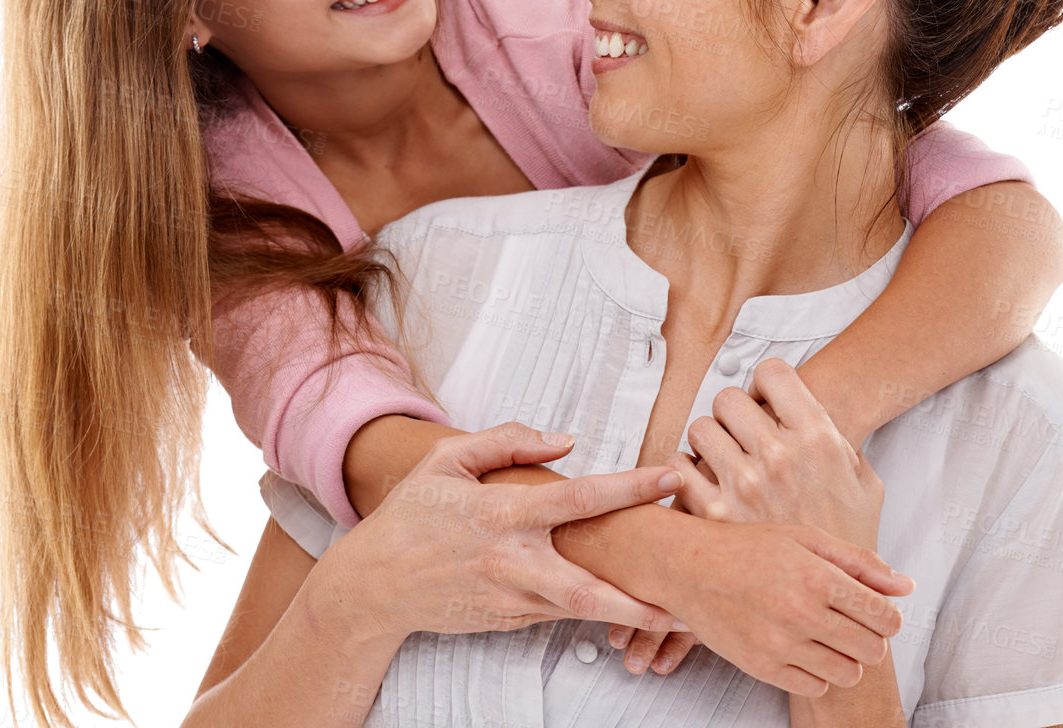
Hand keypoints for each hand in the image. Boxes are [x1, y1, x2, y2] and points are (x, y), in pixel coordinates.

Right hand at [339, 421, 688, 640]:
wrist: (372, 584)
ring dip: (629, 615)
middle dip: (643, 598)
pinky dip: (593, 615)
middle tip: (689, 599)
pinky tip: (625, 611)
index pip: (579, 499)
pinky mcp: (505, 622)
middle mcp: (511, 562)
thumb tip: (564, 440)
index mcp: (502, 513)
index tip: (669, 478)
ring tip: (677, 616)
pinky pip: (557, 617)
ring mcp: (508, 598)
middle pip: (589, 588)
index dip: (629, 489)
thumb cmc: (411, 517)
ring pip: (580, 612)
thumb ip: (508, 442)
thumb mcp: (448, 460)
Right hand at [623, 517, 911, 697]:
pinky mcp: (762, 667)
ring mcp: (781, 644)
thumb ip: (859, 562)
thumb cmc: (746, 548)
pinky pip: (815, 687)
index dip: (889, 618)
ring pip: (848, 673)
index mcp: (817, 575)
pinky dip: (817, 673)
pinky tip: (804, 649)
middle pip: (872, 648)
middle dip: (871, 639)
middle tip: (852, 625)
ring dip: (847, 659)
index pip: (884, 616)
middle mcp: (802, 612)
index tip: (878, 614)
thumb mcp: (805, 538)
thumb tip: (906, 586)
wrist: (688, 567)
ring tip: (828, 638)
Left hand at [676, 356, 885, 546]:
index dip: (767, 385)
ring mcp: (744, 484)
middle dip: (733, 413)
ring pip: (700, 428)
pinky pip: (678, 468)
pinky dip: (684, 472)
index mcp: (817, 438)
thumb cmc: (849, 542)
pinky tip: (702, 483)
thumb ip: (840, 444)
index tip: (767, 402)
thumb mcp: (865, 485)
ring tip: (723, 461)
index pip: (772, 372)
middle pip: (729, 398)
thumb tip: (817, 418)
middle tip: (741, 435)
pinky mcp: (715, 514)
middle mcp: (779, 455)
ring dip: (709, 441)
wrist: (835, 601)